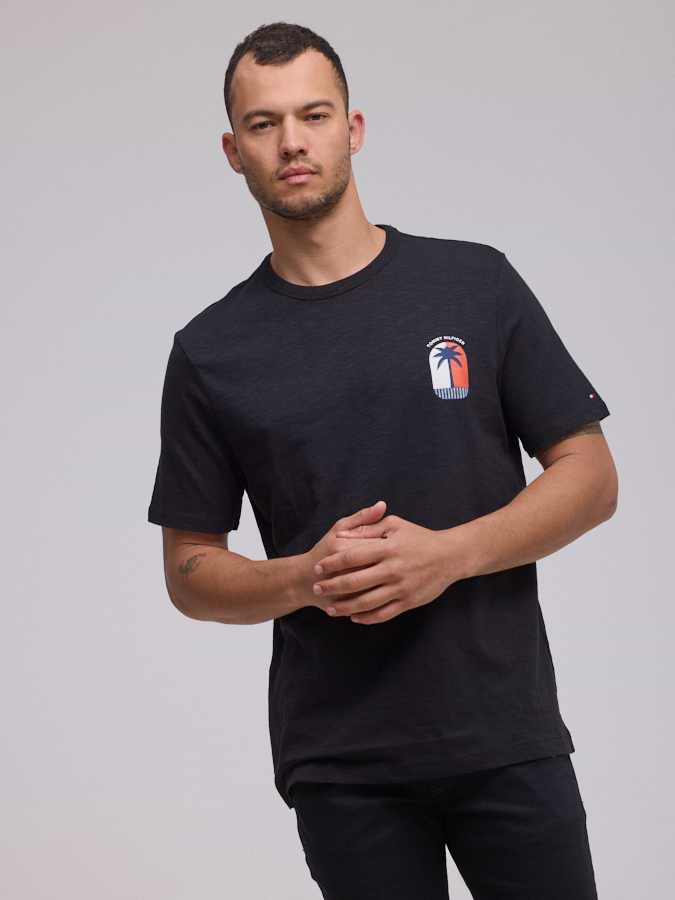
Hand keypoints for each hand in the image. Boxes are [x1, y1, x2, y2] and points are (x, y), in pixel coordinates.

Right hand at [300, 501, 388, 611]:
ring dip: (389, 582)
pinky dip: (381, 597)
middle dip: (392, 564)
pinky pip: (371, 602)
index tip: (399, 543)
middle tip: (400, 561)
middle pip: (379, 566)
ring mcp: (345, 589)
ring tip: (394, 576)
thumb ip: (361, 518)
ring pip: (376, 586)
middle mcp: (344, 568)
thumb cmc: (324, 550)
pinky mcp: (347, 604)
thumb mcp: (338, 528)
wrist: (304, 580)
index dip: (390, 543)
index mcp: (343, 546)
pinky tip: (387, 591)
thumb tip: (382, 505)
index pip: (376, 543)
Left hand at [312, 514, 466, 623]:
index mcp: (388, 548)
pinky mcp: (408, 602)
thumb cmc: (419, 538)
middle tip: (317, 588)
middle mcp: (393, 569)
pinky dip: (366, 618)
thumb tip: (344, 535)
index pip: (352, 556)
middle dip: (332, 586)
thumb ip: (369, 527)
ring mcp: (400, 588)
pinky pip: (383, 614)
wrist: (450, 556)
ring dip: (345, 607)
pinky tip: (354, 617)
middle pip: (355, 581)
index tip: (318, 567)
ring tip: (331, 608)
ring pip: (366, 602)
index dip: (332, 563)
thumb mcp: (395, 524)